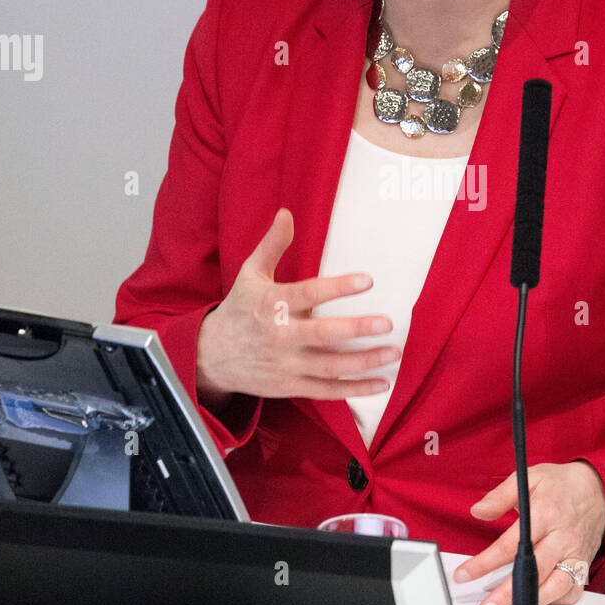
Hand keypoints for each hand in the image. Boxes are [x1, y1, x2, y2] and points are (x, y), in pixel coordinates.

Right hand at [196, 207, 399, 403]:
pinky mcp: (289, 387)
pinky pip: (327, 391)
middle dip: (358, 329)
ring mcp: (285, 365)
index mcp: (272, 304)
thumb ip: (272, 245)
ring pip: (330, 367)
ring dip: (365, 362)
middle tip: (388, 323)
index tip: (368, 280)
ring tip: (393, 354)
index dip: (339, 287)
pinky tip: (380, 384)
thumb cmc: (239, 309)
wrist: (210, 356)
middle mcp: (279, 336)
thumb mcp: (250, 274)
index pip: (309, 293)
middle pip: (324, 334)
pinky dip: (354, 390)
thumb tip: (286, 213)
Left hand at [454, 462, 604, 604]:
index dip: (484, 563)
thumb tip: (478, 511)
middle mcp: (562, 538)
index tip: (464, 574)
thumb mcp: (529, 477)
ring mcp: (574, 555)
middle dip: (506, 595)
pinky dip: (553, 603)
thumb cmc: (562, 485)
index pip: (510, 545)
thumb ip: (500, 495)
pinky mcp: (583, 566)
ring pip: (554, 588)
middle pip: (532, 572)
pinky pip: (571, 593)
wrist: (599, 490)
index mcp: (545, 513)